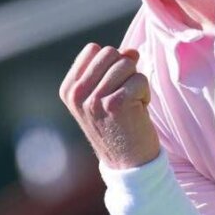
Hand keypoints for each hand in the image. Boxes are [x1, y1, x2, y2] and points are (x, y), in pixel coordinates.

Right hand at [59, 44, 159, 168]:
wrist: (127, 164)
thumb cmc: (118, 125)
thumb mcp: (102, 95)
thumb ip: (111, 68)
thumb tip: (132, 51)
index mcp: (69, 89)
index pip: (94, 49)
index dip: (111, 64)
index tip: (110, 89)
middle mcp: (77, 94)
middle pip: (111, 53)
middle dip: (125, 70)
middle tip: (124, 97)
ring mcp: (95, 99)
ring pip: (127, 63)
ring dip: (136, 83)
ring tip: (130, 105)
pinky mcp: (116, 104)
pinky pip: (140, 79)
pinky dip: (146, 94)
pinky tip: (138, 112)